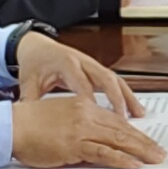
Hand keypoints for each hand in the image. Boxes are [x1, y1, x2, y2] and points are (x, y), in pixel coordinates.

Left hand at [14, 34, 140, 114]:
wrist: (37, 47)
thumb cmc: (34, 64)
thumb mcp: (28, 82)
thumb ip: (31, 100)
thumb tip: (30, 121)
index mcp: (66, 63)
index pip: (83, 84)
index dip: (92, 102)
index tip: (98, 120)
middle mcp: (83, 62)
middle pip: (106, 79)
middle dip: (117, 99)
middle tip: (123, 120)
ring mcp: (93, 64)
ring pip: (116, 79)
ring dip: (128, 97)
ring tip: (138, 115)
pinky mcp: (97, 69)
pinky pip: (116, 81)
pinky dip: (126, 95)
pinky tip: (135, 110)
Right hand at [15, 93, 161, 168]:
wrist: (10, 126)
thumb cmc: (30, 124)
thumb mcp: (61, 116)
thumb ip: (81, 125)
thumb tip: (98, 140)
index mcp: (84, 105)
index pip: (116, 120)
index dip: (135, 132)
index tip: (148, 140)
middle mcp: (86, 114)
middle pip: (122, 129)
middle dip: (145, 142)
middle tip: (160, 152)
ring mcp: (81, 129)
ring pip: (118, 140)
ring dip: (140, 151)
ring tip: (155, 159)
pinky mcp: (74, 144)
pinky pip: (103, 152)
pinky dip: (121, 159)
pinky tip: (133, 163)